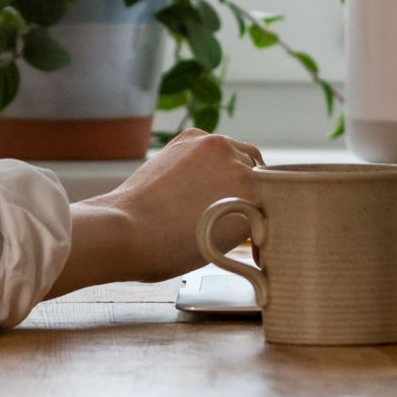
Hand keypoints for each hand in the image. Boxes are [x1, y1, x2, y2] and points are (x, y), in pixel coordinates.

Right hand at [47, 129, 264, 295]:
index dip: (232, 184)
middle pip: (253, 169)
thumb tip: (202, 205)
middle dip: (250, 196)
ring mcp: (238, 169)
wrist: (126, 230)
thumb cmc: (131, 219)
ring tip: (253, 244)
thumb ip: (189, 181)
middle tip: (243, 225)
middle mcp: (221, 146)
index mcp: (195, 140)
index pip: (229, 156)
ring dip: (261, 214)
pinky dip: (265, 238)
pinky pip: (269, 218)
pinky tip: (255, 257)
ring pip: (265, 192)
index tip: (231, 204)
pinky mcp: (250, 198)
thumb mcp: (162, 180)